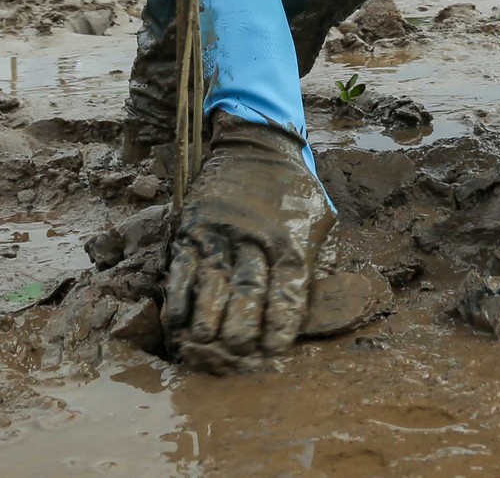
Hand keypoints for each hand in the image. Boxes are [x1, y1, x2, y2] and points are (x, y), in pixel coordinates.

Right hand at [163, 114, 333, 370]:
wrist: (255, 144)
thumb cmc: (293, 189)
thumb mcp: (320, 217)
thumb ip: (316, 258)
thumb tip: (318, 305)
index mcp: (292, 242)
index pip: (287, 297)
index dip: (279, 330)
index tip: (272, 353)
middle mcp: (255, 240)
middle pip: (247, 296)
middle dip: (241, 334)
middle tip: (237, 355)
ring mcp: (220, 234)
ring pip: (211, 287)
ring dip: (207, 323)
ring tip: (206, 347)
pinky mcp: (192, 228)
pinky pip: (182, 270)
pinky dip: (178, 301)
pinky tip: (179, 324)